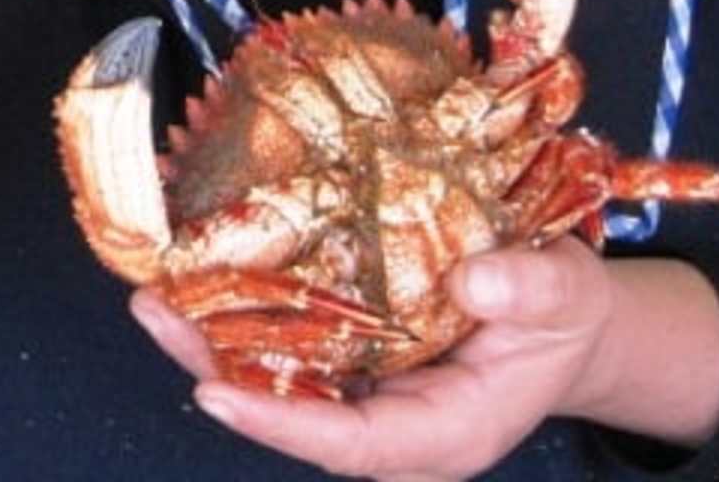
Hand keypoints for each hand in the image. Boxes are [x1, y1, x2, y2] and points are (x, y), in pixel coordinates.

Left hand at [132, 238, 623, 480]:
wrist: (561, 317)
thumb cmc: (564, 316)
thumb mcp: (566, 295)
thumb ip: (531, 290)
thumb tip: (475, 278)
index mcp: (442, 432)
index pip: (348, 444)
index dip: (278, 424)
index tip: (214, 396)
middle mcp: (389, 421)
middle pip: (289, 410)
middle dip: (214, 368)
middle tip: (154, 312)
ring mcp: (364, 389)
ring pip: (275, 376)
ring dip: (212, 337)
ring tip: (152, 292)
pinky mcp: (349, 353)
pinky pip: (287, 343)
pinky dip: (241, 312)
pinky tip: (195, 275)